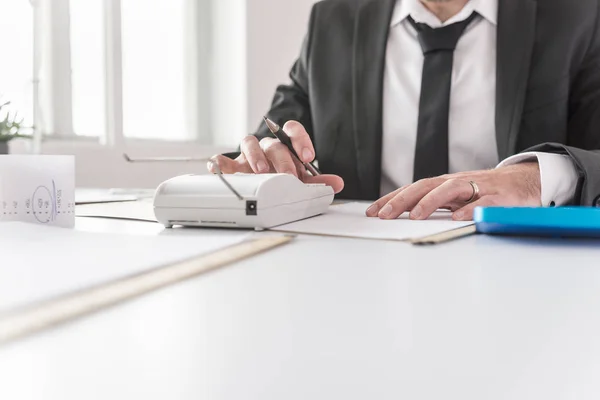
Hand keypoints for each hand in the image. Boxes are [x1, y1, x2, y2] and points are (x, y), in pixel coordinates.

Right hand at [208, 120, 344, 193]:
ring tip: (263, 172)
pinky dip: (219, 163)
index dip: (300, 139)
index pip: (292, 129)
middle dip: (283, 159)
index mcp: (285, 146)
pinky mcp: (230, 166)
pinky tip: (220, 170)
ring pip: (248, 142)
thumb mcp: (301, 181)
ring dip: (256, 155)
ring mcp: (247, 155)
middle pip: (274, 143)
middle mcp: (266, 147)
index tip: (308, 156)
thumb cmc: (282, 180)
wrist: (262, 186)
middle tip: (289, 176)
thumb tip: (337, 183)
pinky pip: (221, 160)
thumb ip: (318, 182)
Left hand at [366, 163, 541, 220]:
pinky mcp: (500, 197)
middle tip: (384, 216)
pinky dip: (470, 208)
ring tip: (415, 216)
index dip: (391, 199)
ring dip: (430, 202)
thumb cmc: (486, 192)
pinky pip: (484, 202)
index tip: (372, 212)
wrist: (527, 181)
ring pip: (451, 189)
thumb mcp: (456, 198)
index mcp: (444, 185)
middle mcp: (457, 183)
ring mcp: (478, 187)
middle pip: (425, 186)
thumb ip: (435, 205)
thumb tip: (404, 216)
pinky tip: (457, 218)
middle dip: (402, 201)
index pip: (412, 189)